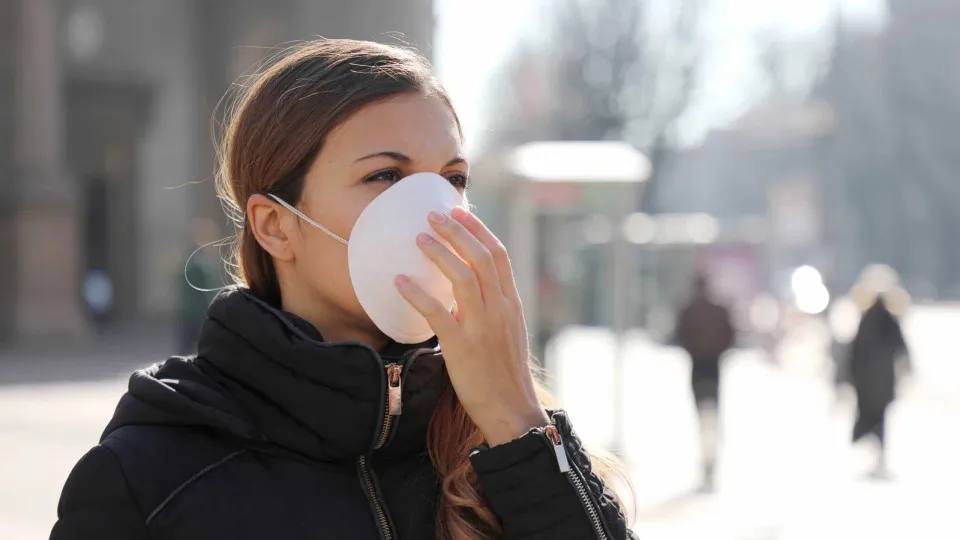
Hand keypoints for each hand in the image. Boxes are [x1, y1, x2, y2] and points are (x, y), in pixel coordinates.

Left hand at [395, 207, 548, 445]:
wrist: (512, 409)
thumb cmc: (505, 372)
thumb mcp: (508, 332)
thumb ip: (494, 306)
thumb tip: (472, 283)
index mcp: (512, 304)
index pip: (498, 255)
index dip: (478, 230)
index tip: (459, 212)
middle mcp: (500, 310)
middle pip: (482, 258)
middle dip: (457, 231)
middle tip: (433, 215)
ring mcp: (483, 327)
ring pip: (464, 278)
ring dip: (439, 254)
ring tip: (418, 238)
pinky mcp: (462, 347)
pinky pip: (438, 313)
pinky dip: (417, 294)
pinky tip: (399, 282)